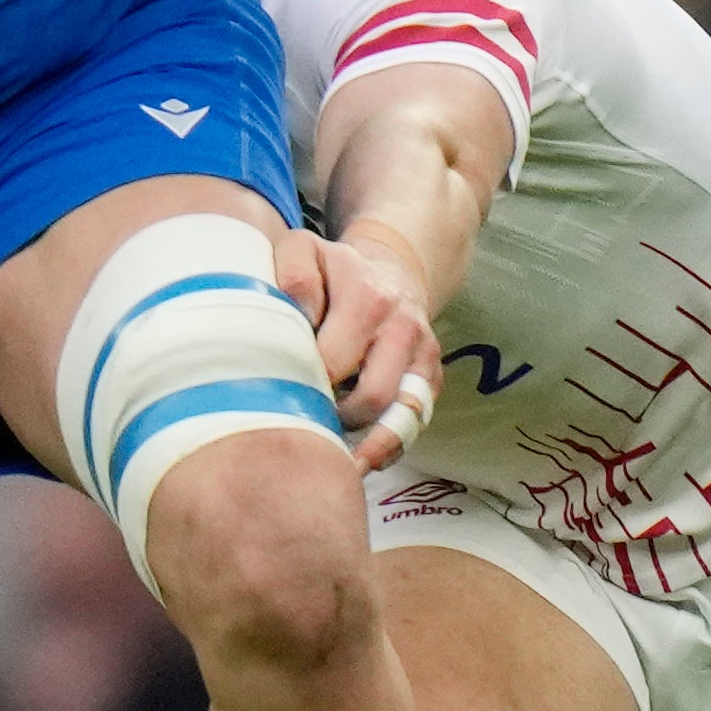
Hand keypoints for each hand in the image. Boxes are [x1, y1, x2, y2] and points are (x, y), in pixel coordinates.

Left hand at [275, 221, 439, 469]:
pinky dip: (387, 448)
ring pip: (400, 420)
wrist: (391, 271)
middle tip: (300, 418)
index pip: (333, 361)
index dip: (302, 382)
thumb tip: (297, 315)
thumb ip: (292, 273)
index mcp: (369, 299)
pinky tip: (357, 459)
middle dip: (332, 416)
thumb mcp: (305, 250)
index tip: (278, 390)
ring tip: (328, 453)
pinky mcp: (432, 378)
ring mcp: (423, 357)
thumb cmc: (333, 270)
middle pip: (371, 399)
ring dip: (364, 445)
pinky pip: (414, 425)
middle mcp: (404, 329)